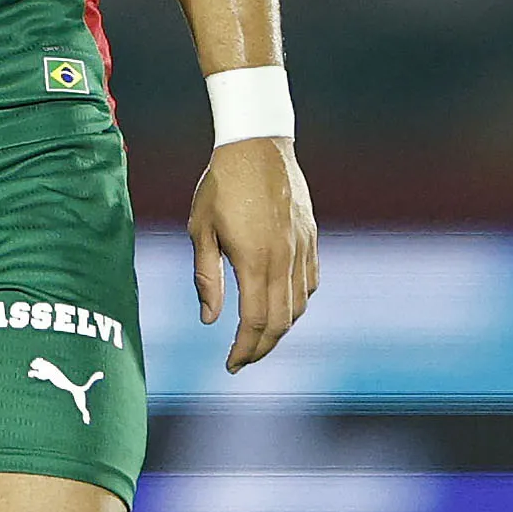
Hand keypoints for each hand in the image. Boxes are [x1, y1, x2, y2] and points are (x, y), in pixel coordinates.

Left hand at [191, 135, 319, 371]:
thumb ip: (207, 278)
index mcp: (255, 261)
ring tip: (258, 337)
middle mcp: (285, 260)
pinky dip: (298, 302)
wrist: (256, 145)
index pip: (254, 322)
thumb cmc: (221, 186)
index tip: (231, 366)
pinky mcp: (311, 237)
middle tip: (242, 360)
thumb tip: (209, 320)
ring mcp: (302, 249)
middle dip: (262, 347)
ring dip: (280, 328)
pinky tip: (281, 305)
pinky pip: (310, 282)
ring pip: (299, 305)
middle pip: (280, 322)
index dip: (244, 350)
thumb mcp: (201, 230)